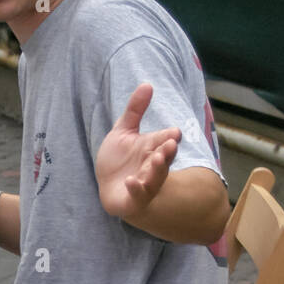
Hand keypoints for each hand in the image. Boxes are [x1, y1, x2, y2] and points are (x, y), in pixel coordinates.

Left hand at [96, 83, 180, 219]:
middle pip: (163, 159)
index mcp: (152, 148)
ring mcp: (144, 183)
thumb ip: (135, 110)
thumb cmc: (120, 159)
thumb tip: (147, 84)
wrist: (110, 187)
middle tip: (171, 144)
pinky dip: (135, 189)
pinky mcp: (133, 198)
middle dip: (167, 152)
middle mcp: (151, 166)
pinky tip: (130, 181)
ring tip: (157, 159)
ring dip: (157, 169)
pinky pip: (137, 195)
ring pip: (154, 177)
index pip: (164, 141)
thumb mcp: (123, 131)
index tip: (174, 132)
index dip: (169, 137)